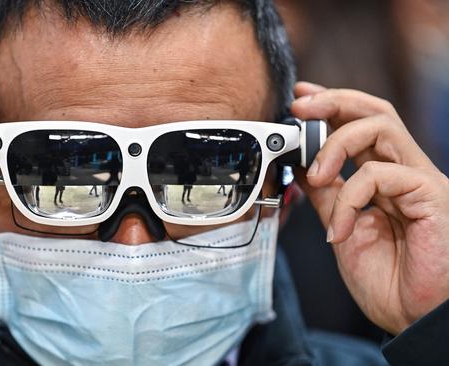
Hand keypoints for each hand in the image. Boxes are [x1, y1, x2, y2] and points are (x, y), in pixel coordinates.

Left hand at [291, 82, 448, 334]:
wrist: (414, 319)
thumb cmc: (389, 282)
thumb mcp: (343, 229)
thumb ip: (328, 195)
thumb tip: (303, 166)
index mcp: (386, 180)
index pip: (361, 126)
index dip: (331, 106)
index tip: (298, 100)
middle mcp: (406, 173)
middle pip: (375, 112)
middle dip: (333, 100)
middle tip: (299, 106)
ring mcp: (421, 181)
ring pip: (381, 126)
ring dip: (335, 143)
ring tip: (315, 173)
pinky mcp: (431, 195)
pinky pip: (380, 175)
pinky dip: (349, 197)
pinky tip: (340, 230)